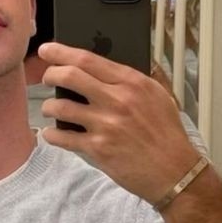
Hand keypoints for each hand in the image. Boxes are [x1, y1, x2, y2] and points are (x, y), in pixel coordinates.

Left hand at [37, 42, 199, 205]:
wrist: (174, 171)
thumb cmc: (168, 134)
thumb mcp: (160, 96)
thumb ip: (136, 79)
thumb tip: (116, 65)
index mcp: (132, 83)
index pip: (88, 59)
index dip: (61, 52)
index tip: (47, 50)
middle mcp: (117, 100)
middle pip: (69, 76)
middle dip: (50, 75)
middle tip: (47, 78)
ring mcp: (105, 125)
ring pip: (60, 106)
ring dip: (48, 106)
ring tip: (50, 109)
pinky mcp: (97, 149)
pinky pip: (62, 137)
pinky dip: (51, 134)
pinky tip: (50, 133)